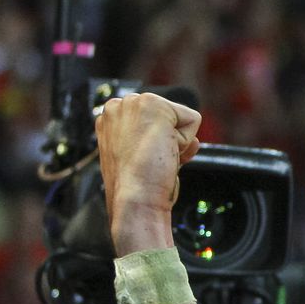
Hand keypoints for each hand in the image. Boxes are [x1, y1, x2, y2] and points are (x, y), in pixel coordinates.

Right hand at [94, 92, 202, 252]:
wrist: (135, 200)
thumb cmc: (136, 189)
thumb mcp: (144, 160)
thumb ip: (161, 144)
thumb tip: (194, 142)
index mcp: (110, 121)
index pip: (154, 122)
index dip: (159, 144)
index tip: (146, 161)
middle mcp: (117, 107)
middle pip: (168, 117)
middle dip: (169, 140)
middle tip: (152, 160)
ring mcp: (133, 103)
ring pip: (180, 118)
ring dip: (177, 142)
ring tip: (156, 157)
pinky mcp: (154, 105)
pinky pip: (192, 119)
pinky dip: (186, 141)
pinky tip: (165, 153)